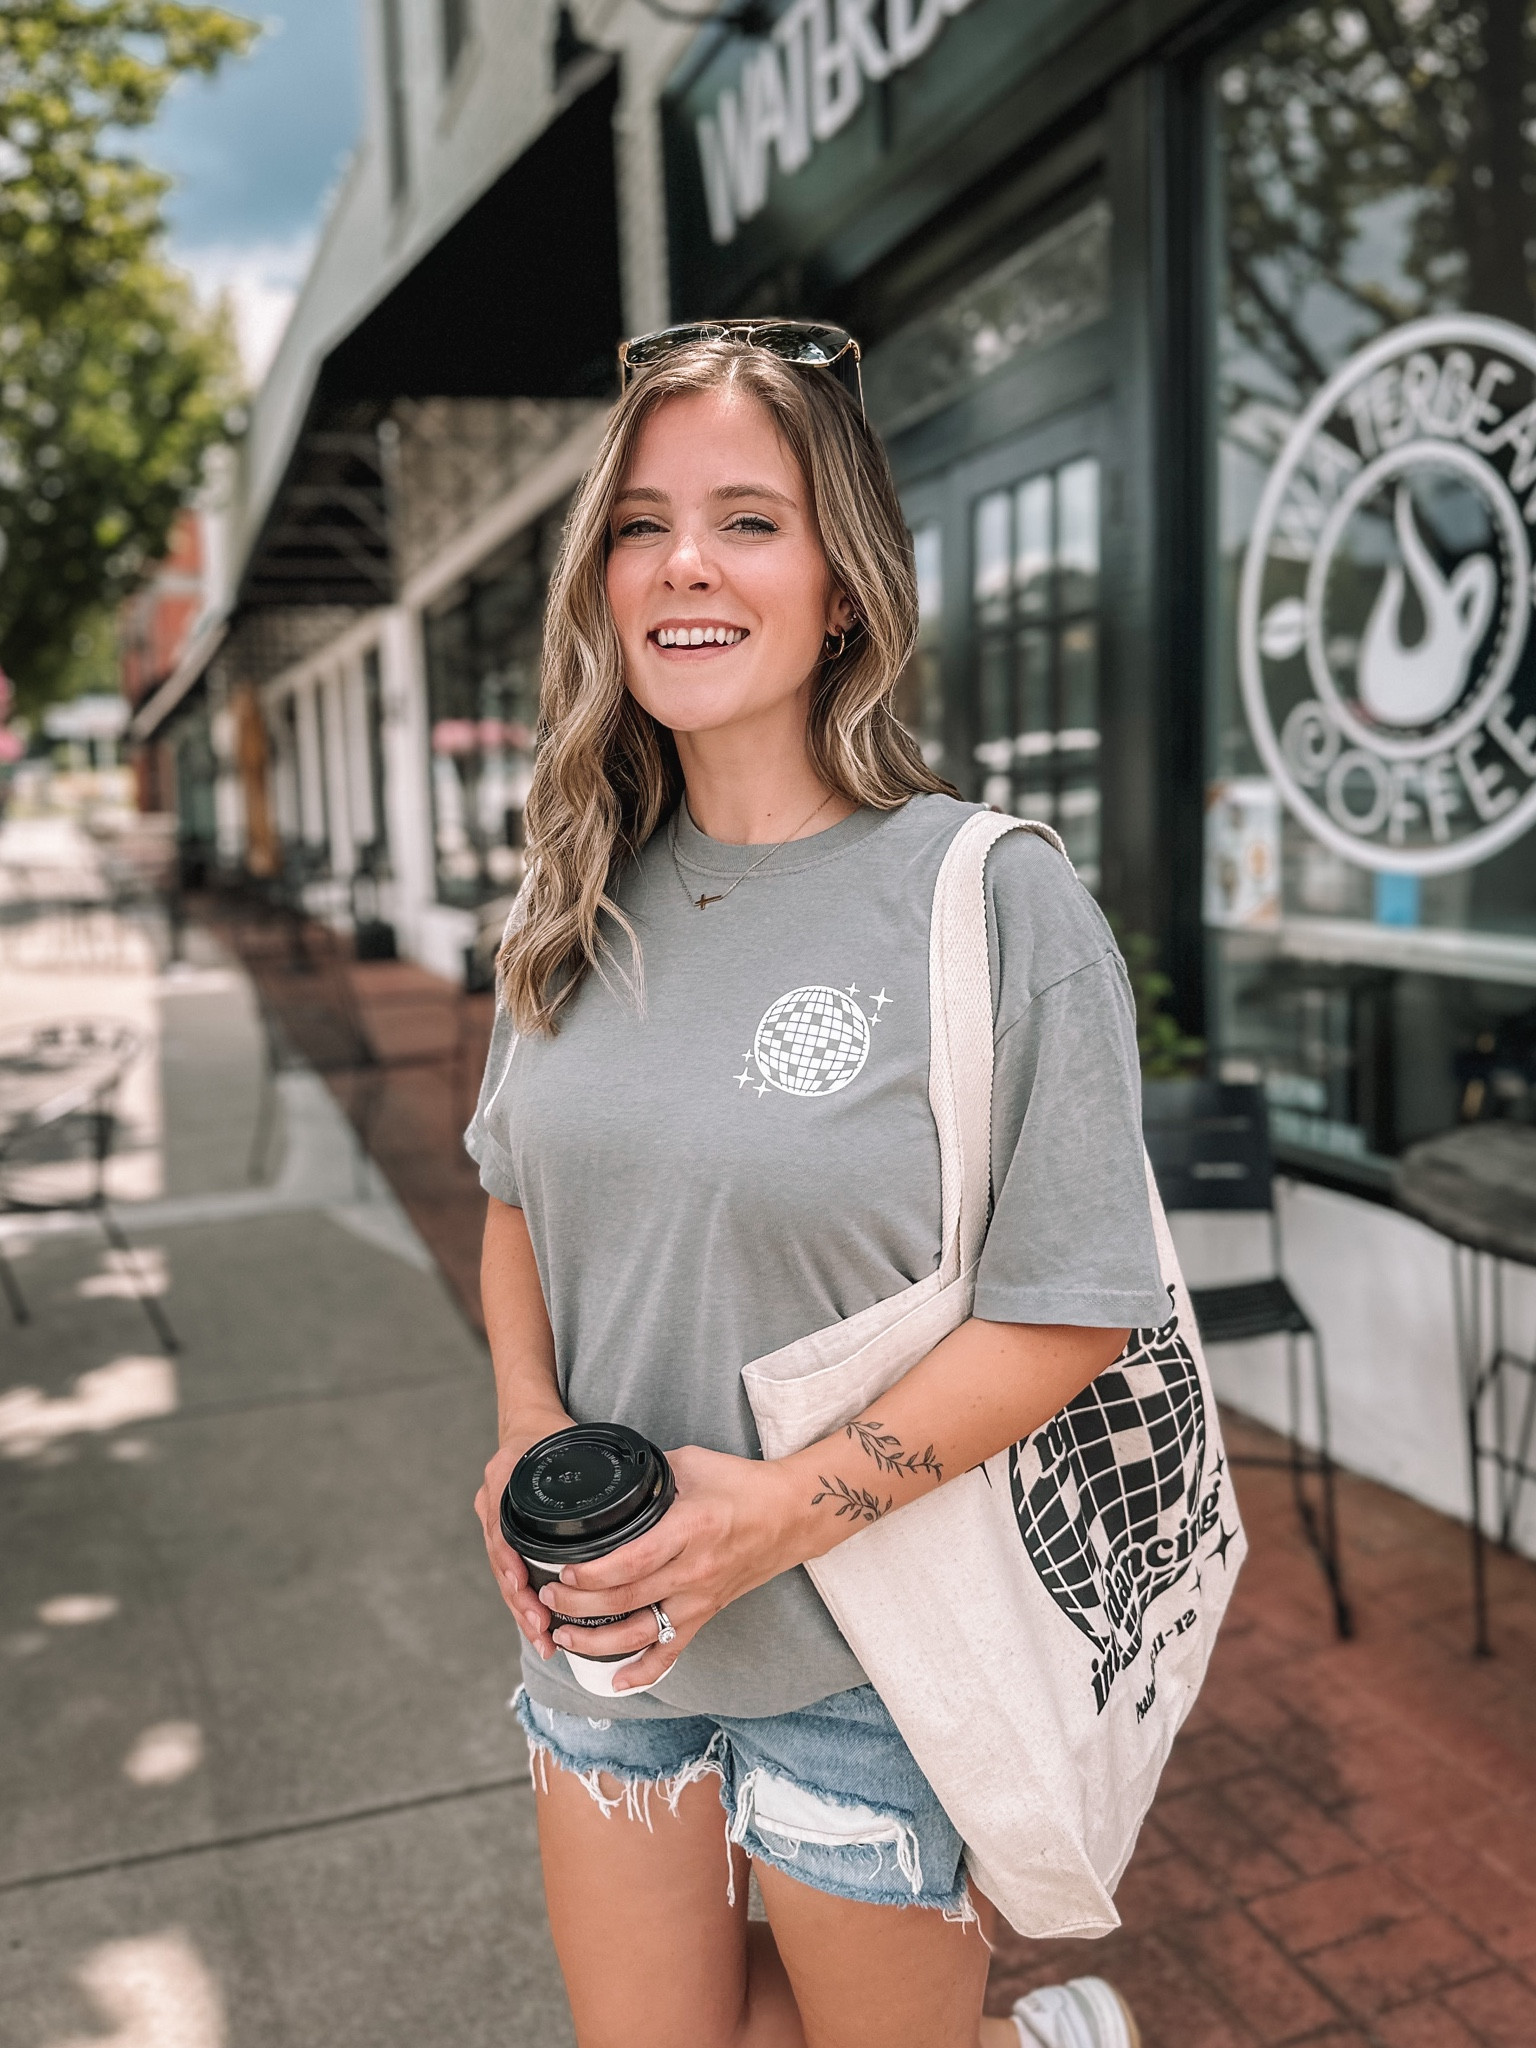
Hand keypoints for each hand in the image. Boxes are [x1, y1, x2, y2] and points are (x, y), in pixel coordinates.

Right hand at [474, 1426, 569, 1659]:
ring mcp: (493, 1519)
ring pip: (505, 1573)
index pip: (502, 1530)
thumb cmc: (552, 1433)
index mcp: (504, 1480)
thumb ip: (589, 1463)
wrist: (526, 1422)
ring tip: (543, 1639)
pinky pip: (510, 1570)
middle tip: (542, 1630)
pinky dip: (524, 1598)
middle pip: (502, 1561)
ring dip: (522, 1608)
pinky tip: (540, 1625)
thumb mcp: (567, 1442)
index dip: (513, 1563)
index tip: (526, 1588)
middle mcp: (493, 1502)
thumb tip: (635, 1488)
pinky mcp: (503, 1534)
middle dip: (521, 1600)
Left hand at [536, 1445, 803, 1691]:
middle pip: (626, 1599)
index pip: (631, 1561)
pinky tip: (616, 1679)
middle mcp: (693, 1570)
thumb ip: (649, 1473)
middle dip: (579, 1605)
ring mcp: (699, 1598)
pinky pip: (672, 1651)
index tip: (562, 1572)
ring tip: (563, 1636)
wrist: (791, 1515)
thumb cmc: (742, 1485)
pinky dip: (644, 1670)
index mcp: (689, 1529)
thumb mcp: (693, 1462)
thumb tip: (610, 1477)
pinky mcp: (706, 1614)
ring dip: (597, 1641)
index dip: (592, 1574)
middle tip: (546, 1600)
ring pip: (641, 1632)